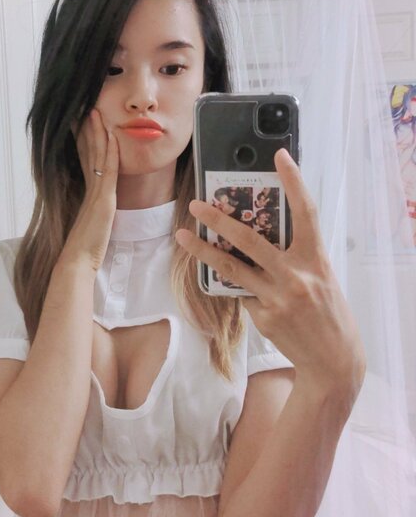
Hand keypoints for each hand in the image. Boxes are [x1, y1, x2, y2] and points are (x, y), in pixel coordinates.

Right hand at [63, 108, 119, 272]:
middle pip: (88, 152)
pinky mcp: (103, 199)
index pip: (85, 159)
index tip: (81, 123)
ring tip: (94, 113)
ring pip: (97, 156)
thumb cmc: (84, 247)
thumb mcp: (92, 222)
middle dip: (87, 130)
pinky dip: (110, 152)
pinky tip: (111, 137)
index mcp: (86, 192)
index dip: (84, 140)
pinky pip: (108, 171)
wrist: (77, 260)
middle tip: (86, 109)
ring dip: (97, 133)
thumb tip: (97, 203)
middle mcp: (89, 188)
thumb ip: (95, 209)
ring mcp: (95, 192)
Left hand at [175, 149, 365, 399]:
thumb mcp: (321, 276)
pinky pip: (241, 293)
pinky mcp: (262, 317)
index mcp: (316, 259)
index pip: (306, 212)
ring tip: (183, 235)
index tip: (280, 156)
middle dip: (220, 219)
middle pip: (250, 240)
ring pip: (231, 268)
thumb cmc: (328, 312)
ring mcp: (276, 297)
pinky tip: (234, 285)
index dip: (293, 181)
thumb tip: (264, 233)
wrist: (333, 360)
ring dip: (203, 250)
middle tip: (198, 204)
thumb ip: (296, 254)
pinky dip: (236, 287)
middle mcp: (296, 276)